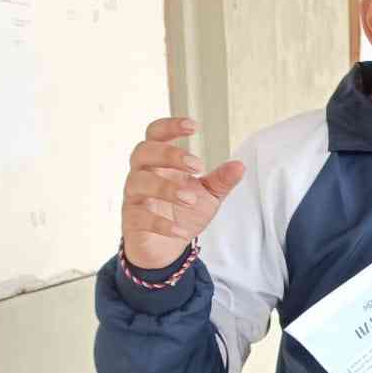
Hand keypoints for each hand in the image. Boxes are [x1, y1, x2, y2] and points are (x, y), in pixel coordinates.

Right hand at [121, 117, 246, 267]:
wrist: (167, 247)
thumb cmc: (184, 212)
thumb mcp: (208, 195)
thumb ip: (221, 181)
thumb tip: (240, 165)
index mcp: (160, 162)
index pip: (155, 134)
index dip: (170, 126)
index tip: (194, 126)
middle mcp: (142, 174)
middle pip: (143, 151)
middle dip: (169, 155)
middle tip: (198, 166)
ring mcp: (134, 196)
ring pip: (138, 182)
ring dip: (165, 188)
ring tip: (190, 199)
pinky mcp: (131, 221)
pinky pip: (140, 217)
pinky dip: (161, 223)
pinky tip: (181, 231)